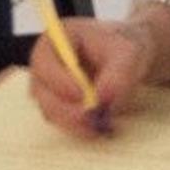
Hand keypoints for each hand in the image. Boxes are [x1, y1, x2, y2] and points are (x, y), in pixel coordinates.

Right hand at [27, 14, 157, 137]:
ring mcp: (49, 89)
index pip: (44, 63)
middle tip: (90, 119)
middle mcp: (44, 66)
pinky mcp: (59, 107)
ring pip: (51, 112)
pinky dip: (80, 128)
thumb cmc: (122, 47)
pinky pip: (63, 122)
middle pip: (42, 93)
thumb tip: (102, 100)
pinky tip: (100, 128)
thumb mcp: (127, 54)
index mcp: (54, 41)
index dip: (58, 80)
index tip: (81, 95)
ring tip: (101, 126)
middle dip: (65, 110)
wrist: (127, 58)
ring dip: (73, 123)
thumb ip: (117, 74)